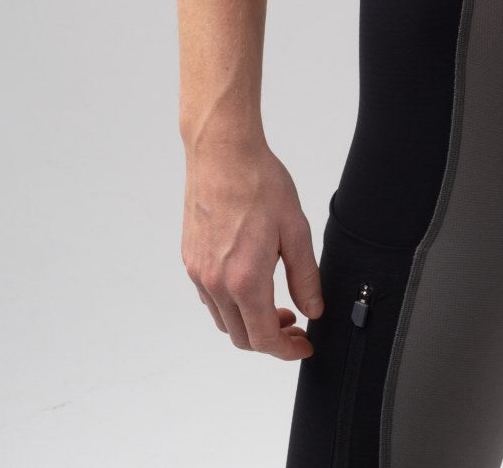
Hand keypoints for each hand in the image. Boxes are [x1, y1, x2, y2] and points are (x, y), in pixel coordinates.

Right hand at [181, 137, 323, 359]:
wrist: (222, 152)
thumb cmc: (259, 183)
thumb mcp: (296, 230)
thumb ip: (305, 277)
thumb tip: (313, 309)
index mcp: (245, 279)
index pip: (263, 338)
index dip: (286, 350)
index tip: (303, 344)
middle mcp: (215, 283)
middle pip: (240, 337)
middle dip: (270, 340)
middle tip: (294, 325)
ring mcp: (198, 272)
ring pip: (222, 321)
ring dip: (249, 323)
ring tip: (275, 305)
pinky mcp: (189, 259)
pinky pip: (209, 299)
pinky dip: (230, 305)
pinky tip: (250, 284)